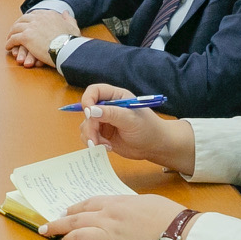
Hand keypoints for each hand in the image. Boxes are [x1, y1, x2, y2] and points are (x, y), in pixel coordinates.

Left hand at [4, 7, 79, 67]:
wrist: (67, 49)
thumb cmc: (71, 41)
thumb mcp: (73, 26)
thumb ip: (68, 18)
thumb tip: (65, 12)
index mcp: (49, 14)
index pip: (35, 14)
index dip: (29, 20)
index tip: (26, 25)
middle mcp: (39, 18)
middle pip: (23, 19)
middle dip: (17, 25)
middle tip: (14, 31)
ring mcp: (31, 27)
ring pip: (16, 28)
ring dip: (11, 33)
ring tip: (10, 39)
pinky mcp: (26, 37)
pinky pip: (13, 39)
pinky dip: (9, 43)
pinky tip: (8, 47)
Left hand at [40, 194, 187, 239]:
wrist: (180, 231)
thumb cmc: (167, 214)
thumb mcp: (143, 201)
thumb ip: (125, 205)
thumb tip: (117, 210)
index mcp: (115, 203)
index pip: (87, 203)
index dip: (72, 209)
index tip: (65, 212)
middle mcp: (109, 218)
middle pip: (76, 220)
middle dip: (57, 224)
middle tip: (45, 228)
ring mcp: (112, 236)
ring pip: (79, 237)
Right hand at [77, 84, 194, 171]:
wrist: (155, 146)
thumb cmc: (148, 129)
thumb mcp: (130, 119)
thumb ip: (111, 114)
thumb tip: (91, 111)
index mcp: (115, 97)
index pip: (94, 91)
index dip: (87, 100)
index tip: (88, 113)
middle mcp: (107, 107)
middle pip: (87, 112)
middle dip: (89, 127)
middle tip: (95, 140)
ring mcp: (104, 121)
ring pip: (85, 125)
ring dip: (91, 137)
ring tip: (105, 146)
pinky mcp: (102, 135)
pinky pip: (89, 137)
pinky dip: (94, 143)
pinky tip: (108, 148)